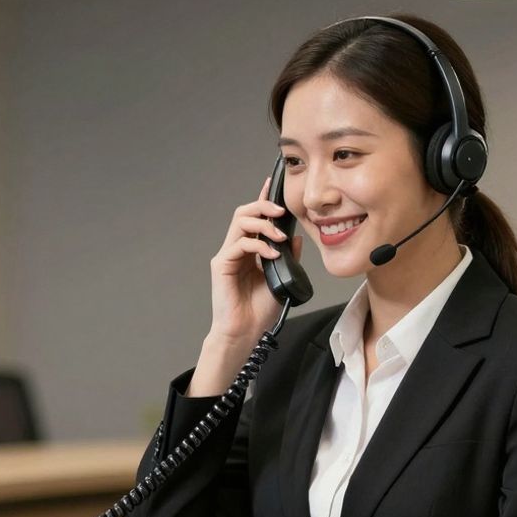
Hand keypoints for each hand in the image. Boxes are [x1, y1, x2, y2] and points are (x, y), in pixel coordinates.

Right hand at [207, 177, 304, 345]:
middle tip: (280, 211)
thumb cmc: (259, 311)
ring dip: (262, 224)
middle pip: (245, 213)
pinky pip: (240, 244)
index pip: (256, 218)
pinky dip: (258, 245)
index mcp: (250, 251)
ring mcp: (228, 256)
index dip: (263, 199)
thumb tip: (295, 237)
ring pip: (240, 223)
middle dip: (263, 206)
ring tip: (278, 235)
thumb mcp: (283, 278)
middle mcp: (237, 249)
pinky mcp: (221, 265)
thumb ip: (288, 257)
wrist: (245, 332)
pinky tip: (271, 255)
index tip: (272, 184)